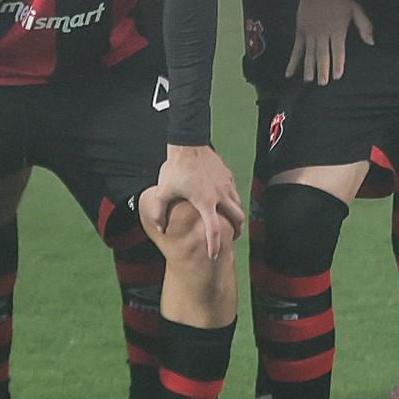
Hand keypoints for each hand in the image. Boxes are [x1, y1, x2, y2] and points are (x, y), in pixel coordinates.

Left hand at [138, 143, 246, 259]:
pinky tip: (224, 201)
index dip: (214, 245)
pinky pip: (235, 192)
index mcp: (205, 202)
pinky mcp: (228, 175)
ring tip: (230, 221)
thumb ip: (160, 211)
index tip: (213, 255)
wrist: (188, 144)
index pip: (214, 230)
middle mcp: (220, 195)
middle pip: (238, 218)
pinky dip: (233, 201)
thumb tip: (159, 227)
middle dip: (237, 231)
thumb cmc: (176, 168)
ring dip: (237, 216)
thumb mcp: (164, 191)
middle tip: (232, 237)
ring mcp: (226, 184)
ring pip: (239, 205)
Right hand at [291, 0, 372, 83]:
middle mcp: (322, 34)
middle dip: (322, 70)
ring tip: (309, 80)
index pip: (337, 50)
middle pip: (322, 55)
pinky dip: (292, 62)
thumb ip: (364, 26)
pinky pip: (296, 50)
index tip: (337, 75)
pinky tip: (289, 73)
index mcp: (336, 30)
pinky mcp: (300, 32)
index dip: (337, 63)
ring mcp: (309, 34)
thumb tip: (371, 42)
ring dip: (309, 68)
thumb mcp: (355, 9)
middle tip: (323, 83)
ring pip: (309, 54)